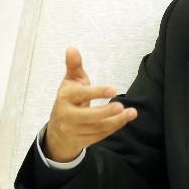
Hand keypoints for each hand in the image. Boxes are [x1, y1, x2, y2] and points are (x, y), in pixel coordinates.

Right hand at [44, 47, 137, 162]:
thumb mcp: (70, 82)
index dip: (97, 93)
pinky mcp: (82, 141)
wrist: (58, 131)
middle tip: (121, 106)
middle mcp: (67, 115)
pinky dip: (113, 127)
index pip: (81, 95)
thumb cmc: (68, 100)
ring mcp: (74, 130)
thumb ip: (73, 66)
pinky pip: (100, 135)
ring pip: (97, 127)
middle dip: (105, 112)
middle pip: (87, 116)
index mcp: (64, 97)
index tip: (113, 89)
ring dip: (116, 121)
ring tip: (131, 112)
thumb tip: (72, 48)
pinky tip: (125, 119)